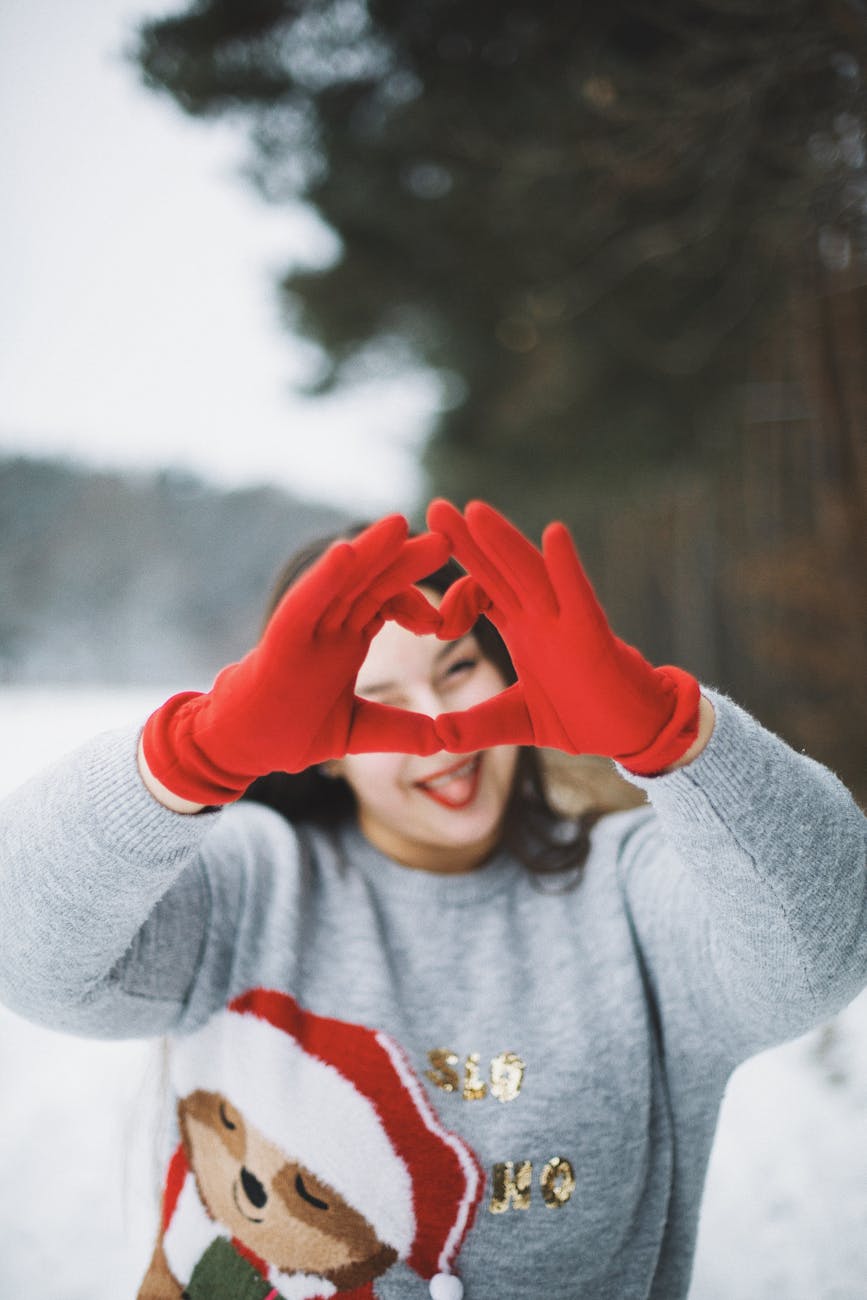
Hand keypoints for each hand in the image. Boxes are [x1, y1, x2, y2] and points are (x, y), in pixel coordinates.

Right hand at [141, 515, 448, 803]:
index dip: (418, 601)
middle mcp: (327, 626)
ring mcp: (305, 629)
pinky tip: (346, 553)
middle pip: (371, 582)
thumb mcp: (357, 731)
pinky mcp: (282, 641)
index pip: (387, 603)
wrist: (242, 749)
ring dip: (370, 551)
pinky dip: (324, 577)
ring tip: (401, 524)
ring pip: (341, 581)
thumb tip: (443, 740)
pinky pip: (305, 602)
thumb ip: (398, 730)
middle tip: (446, 539)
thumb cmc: (290, 732)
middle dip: (405, 559)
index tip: (449, 617)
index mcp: (345, 640)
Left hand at [427, 500, 700, 774]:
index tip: (434, 626)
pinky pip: (579, 596)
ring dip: (504, 541)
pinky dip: (567, 566)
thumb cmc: (581, 718)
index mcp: (524, 630)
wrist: (632, 731)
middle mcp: (541, 618)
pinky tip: (555, 534)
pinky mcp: (592, 637)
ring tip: (476, 511)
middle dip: (467, 540)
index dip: (457, 595)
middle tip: (435, 508)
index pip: (484, 592)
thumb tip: (437, 738)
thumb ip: (477, 727)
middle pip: (499, 570)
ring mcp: (566, 623)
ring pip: (530, 574)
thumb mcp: (516, 723)